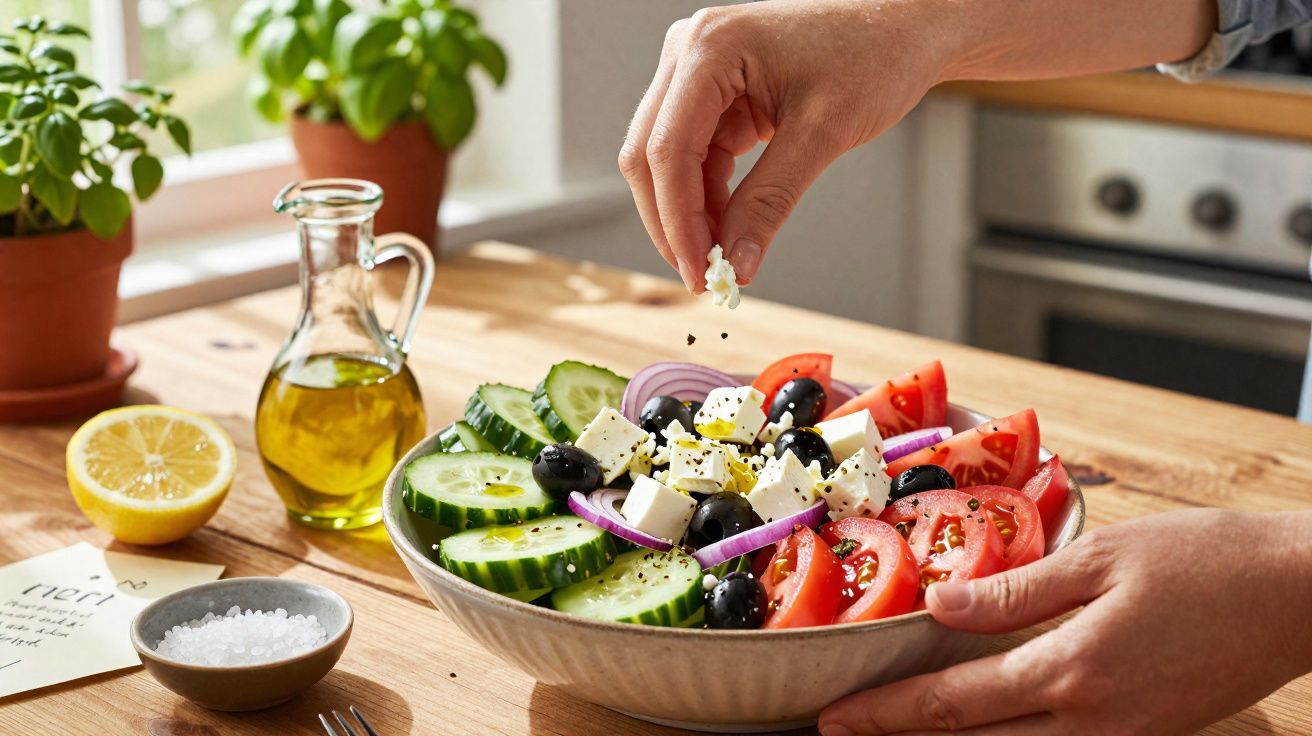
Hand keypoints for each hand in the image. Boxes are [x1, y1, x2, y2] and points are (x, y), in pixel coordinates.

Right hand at [618, 0, 949, 290]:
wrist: (902, 29)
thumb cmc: (873, 55)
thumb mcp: (822, 134)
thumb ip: (770, 201)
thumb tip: (737, 263)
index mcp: (710, 47)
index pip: (668, 149)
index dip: (677, 219)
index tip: (699, 272)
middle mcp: (690, 52)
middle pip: (650, 155)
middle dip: (673, 221)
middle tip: (704, 276)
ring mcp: (697, 72)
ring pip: (666, 161)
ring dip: (689, 214)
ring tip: (723, 257)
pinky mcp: (714, 94)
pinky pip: (694, 156)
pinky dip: (708, 197)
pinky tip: (729, 228)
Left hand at [819, 508, 1311, 734]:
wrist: (1302, 592)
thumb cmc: (1207, 561)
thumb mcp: (1102, 560)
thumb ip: (1015, 593)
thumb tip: (940, 605)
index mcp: (1075, 672)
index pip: (956, 703)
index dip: (888, 714)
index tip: (835, 718)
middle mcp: (1096, 723)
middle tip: (845, 731)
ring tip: (902, 730)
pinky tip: (988, 724)